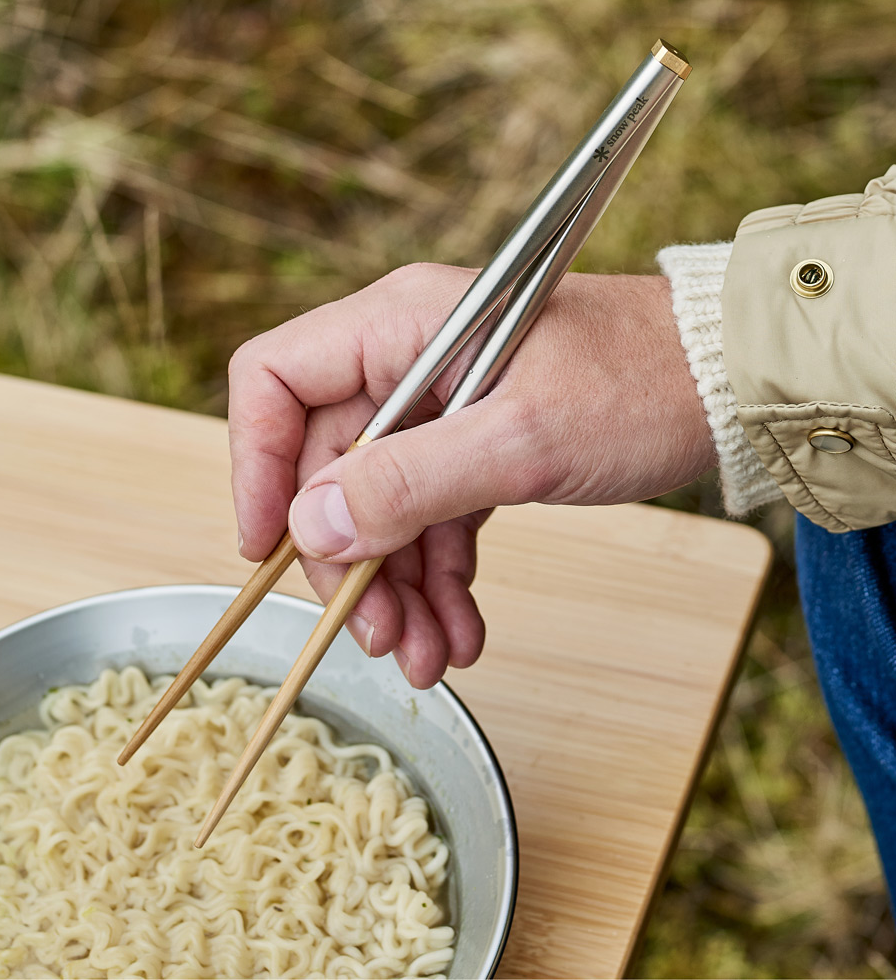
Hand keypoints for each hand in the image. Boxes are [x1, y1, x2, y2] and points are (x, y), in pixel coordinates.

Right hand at [228, 263, 715, 687]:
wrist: (730, 389)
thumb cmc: (639, 385)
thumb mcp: (523, 439)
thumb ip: (412, 481)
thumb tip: (310, 526)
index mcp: (402, 325)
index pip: (276, 380)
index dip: (254, 462)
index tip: (268, 547)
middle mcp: (410, 361)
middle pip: (328, 465)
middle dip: (348, 560)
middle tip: (374, 636)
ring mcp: (445, 407)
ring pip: (383, 506)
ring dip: (397, 587)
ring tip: (425, 658)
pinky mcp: (480, 446)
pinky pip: (435, 519)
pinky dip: (441, 578)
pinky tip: (459, 631)